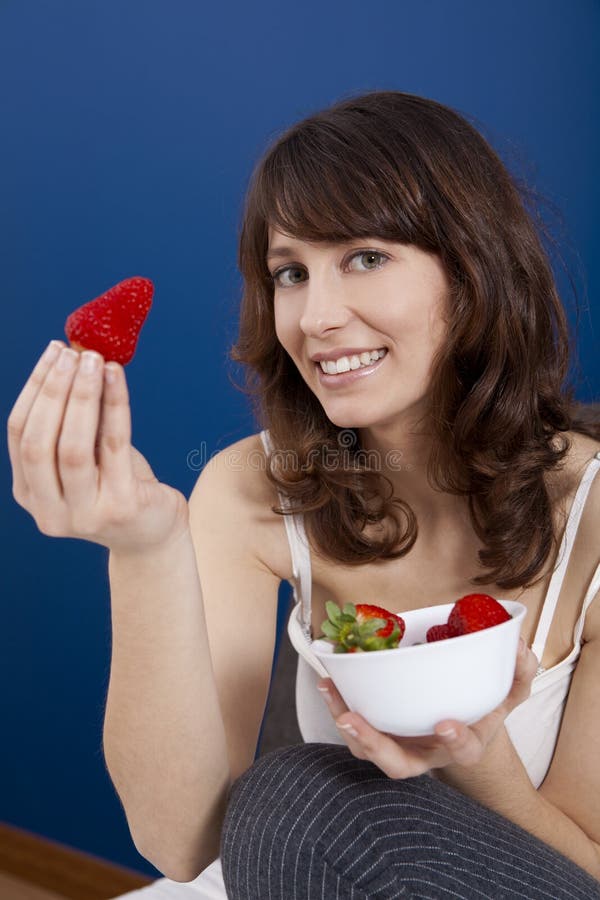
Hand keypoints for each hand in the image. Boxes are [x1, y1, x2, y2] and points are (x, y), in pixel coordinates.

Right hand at [8, 340, 189, 554]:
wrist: (154, 534)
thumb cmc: (117, 486)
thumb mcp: (88, 456)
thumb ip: (74, 422)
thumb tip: (74, 358)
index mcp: (29, 494)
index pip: (19, 434)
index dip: (34, 389)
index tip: (52, 352)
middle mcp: (49, 511)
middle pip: (40, 442)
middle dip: (54, 391)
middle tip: (72, 352)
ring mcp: (83, 515)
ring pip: (72, 448)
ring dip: (81, 396)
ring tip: (94, 359)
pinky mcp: (120, 507)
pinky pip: (114, 447)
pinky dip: (114, 406)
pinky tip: (116, 377)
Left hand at [317, 637, 538, 777]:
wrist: (461, 721)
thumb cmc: (482, 707)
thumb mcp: (507, 691)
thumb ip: (518, 672)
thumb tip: (521, 647)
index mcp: (463, 745)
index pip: (464, 753)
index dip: (456, 741)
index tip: (446, 724)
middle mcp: (426, 753)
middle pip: (398, 765)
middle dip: (374, 746)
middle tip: (353, 720)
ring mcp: (399, 746)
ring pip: (368, 749)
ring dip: (346, 723)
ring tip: (331, 691)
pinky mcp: (379, 732)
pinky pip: (355, 728)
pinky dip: (339, 705)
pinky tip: (329, 680)